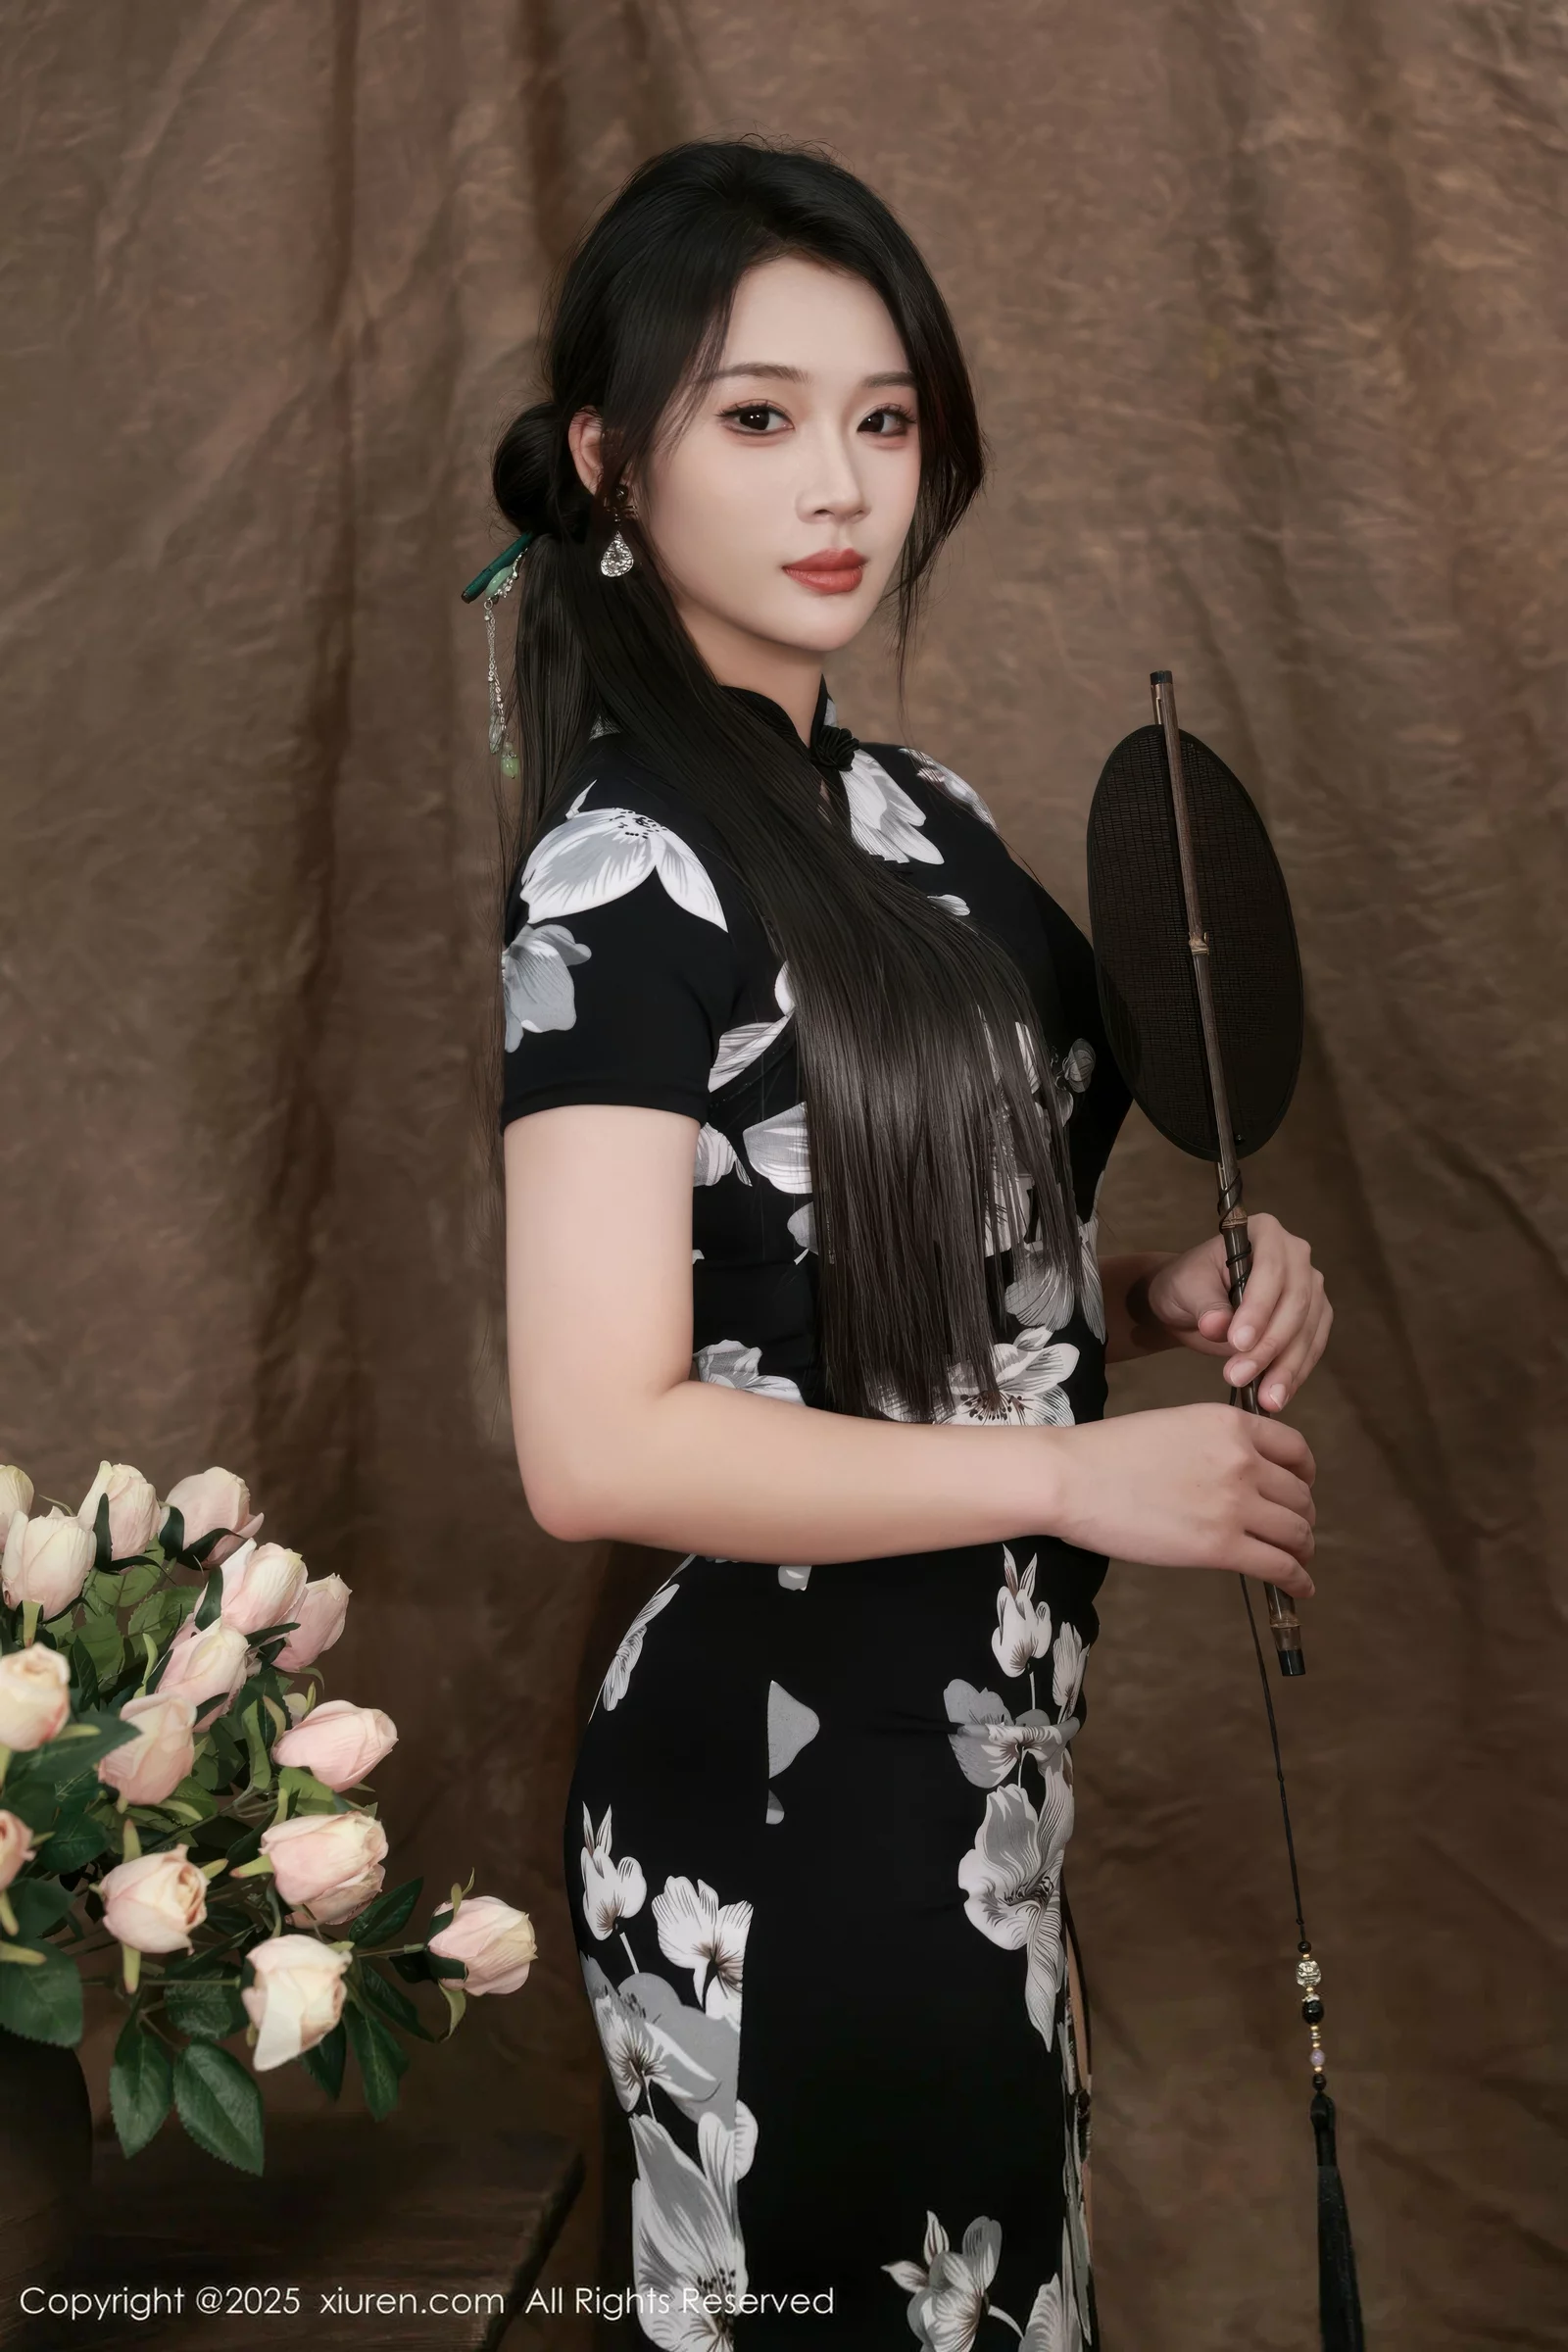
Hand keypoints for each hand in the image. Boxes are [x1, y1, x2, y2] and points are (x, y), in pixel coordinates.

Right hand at [1044, 1403, 1316, 1594]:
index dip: (1305, 1474)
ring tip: (1297, 1561)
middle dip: (1301, 1516)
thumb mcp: (1175, 1426)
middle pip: (1299, 1495)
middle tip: (1293, 1532)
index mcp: (1230, 1424)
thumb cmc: (1107, 1453)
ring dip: (1302, 1550)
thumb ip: (1215, 1445)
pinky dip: (1297, 1580)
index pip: (1296, 1449)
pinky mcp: (1221, 1546)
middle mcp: (1243, 1460)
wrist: (1072, 1478)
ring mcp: (1235, 1504)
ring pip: (1296, 1532)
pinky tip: (1300, 1587)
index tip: (1300, 1488)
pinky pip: (1280, 1566)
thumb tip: (1237, 1475)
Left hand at [1141, 1213, 1330, 1412]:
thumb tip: (1218, 1326)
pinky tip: (1277, 1397)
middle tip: (1239, 1376)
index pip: (1271, 1271)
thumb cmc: (1187, 1285)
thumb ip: (1205, 1305)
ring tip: (1265, 1399)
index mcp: (1264, 1231)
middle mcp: (1296, 1255)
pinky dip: (1295, 1374)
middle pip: (1296, 1303)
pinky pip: (1311, 1348)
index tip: (1237, 1342)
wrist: (1192, 1305)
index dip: (1258, 1308)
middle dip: (1269, 1346)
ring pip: (1307, 1330)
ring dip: (1287, 1368)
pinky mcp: (1314, 1319)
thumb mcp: (1185, 1289)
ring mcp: (1310, 1287)